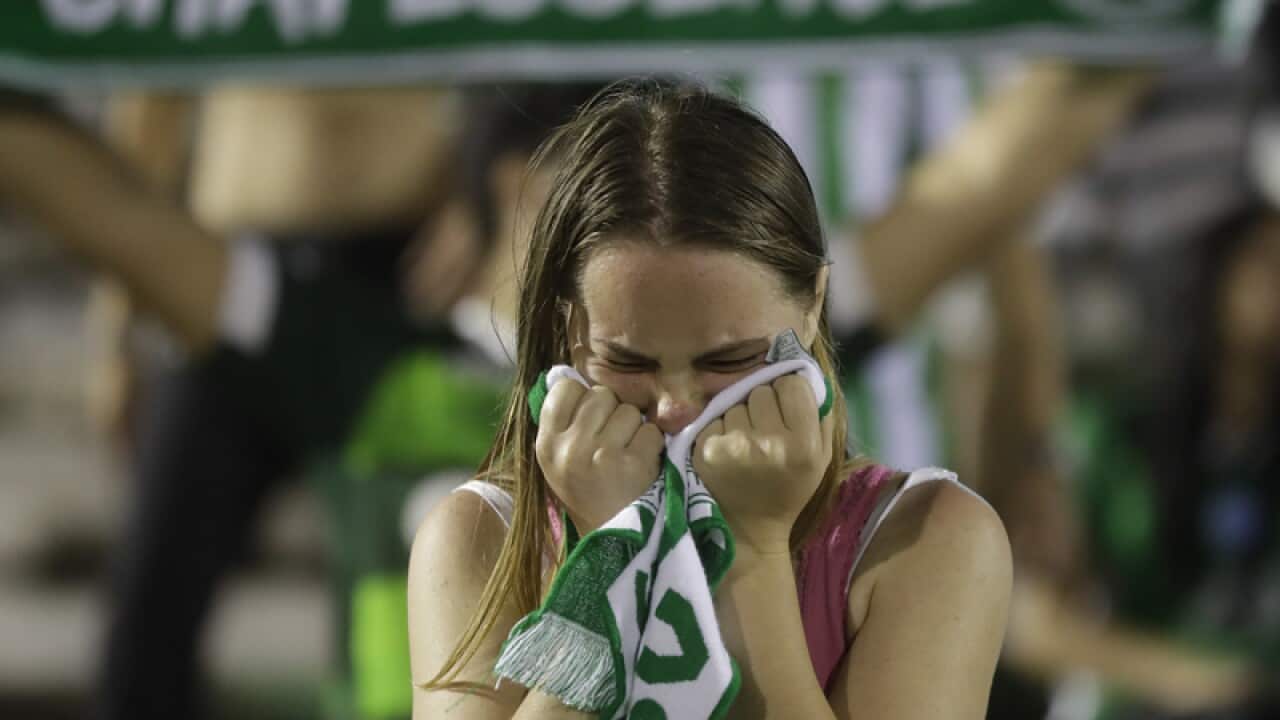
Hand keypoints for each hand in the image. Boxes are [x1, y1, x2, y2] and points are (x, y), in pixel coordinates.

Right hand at [535, 381, 664, 533]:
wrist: (612, 541)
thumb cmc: (587, 492)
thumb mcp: (559, 460)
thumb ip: (562, 421)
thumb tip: (565, 372)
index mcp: (546, 444)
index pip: (565, 388)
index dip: (583, 398)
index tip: (589, 420)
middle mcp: (570, 448)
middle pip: (601, 395)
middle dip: (612, 413)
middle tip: (612, 442)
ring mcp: (602, 455)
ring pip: (629, 411)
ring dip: (634, 429)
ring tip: (626, 455)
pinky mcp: (633, 464)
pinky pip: (651, 430)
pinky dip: (652, 445)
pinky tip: (642, 465)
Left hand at [694, 375, 832, 554]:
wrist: (749, 530)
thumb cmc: (788, 489)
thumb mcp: (821, 459)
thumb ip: (820, 416)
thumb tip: (807, 373)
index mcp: (803, 445)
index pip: (792, 384)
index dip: (789, 393)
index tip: (786, 410)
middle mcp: (769, 443)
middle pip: (762, 390)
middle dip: (764, 404)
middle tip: (765, 428)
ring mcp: (734, 446)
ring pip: (736, 402)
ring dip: (740, 416)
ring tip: (745, 442)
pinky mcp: (706, 449)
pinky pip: (715, 417)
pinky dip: (720, 428)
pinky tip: (728, 450)